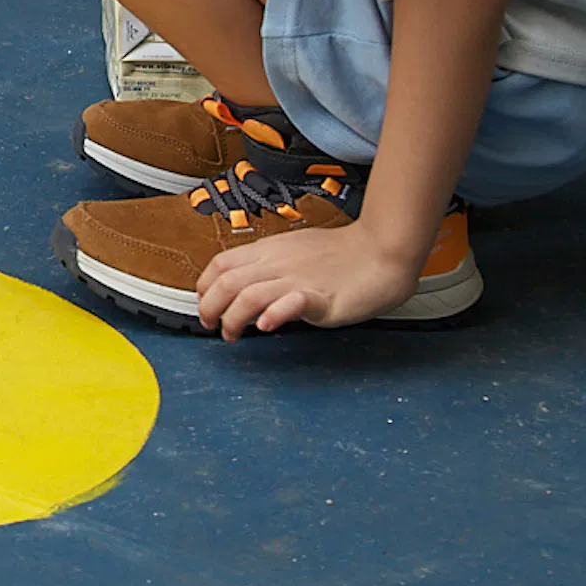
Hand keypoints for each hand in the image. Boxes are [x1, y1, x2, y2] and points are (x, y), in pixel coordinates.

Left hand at [196, 218, 426, 338]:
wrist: (381, 251)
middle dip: (209, 307)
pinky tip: (266, 326)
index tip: (203, 302)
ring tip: (231, 334)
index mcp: (270, 251)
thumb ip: (271, 266)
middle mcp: (278, 263)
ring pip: (248, 294)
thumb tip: (249, 285)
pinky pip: (289, 303)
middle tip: (210, 325)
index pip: (221, 263)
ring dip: (232, 318)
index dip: (204, 285)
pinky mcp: (320, 296)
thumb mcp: (295, 251)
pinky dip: (272, 315)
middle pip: (227, 282)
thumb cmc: (344, 253)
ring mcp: (298, 279)